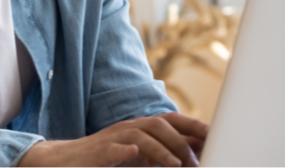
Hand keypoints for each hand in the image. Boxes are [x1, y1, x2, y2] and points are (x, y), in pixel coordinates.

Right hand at [17, 112, 207, 167]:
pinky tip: (134, 154)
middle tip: (196, 162)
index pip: (172, 120)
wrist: (68, 161)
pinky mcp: (99, 152)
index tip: (216, 137)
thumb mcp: (142, 156)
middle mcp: (129, 128)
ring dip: (162, 150)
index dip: (195, 126)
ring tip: (177, 165)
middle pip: (160, 124)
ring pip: (141, 135)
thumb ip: (166, 152)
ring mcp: (113, 138)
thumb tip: (196, 152)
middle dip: (182, 141)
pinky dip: (126, 150)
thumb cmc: (107, 160)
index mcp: (142, 128)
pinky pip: (114, 148)